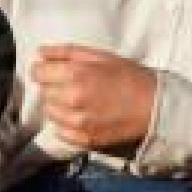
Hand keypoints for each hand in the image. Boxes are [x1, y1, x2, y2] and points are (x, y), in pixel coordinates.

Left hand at [30, 45, 158, 155]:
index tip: (50, 71)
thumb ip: (67, 52)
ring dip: (59, 106)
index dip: (43, 70)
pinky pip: (60, 131)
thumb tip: (41, 53)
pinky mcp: (84, 139)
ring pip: (50, 112)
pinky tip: (83, 115)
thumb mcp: (101, 56)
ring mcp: (77, 122)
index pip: (37, 72)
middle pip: (44, 92)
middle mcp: (72, 99)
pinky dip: (66, 124)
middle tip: (73, 85)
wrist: (154, 107)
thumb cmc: (130, 77)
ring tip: (79, 101)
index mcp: (76, 74)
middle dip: (54, 87)